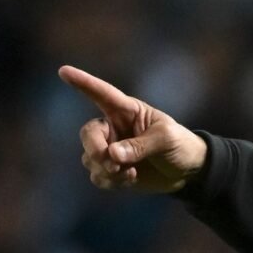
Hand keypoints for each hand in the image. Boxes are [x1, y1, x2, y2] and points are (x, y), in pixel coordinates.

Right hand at [58, 65, 207, 192]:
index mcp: (127, 111)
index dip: (83, 82)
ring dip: (106, 169)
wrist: (189, 171)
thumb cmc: (180, 144)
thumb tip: (112, 155)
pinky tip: (130, 179)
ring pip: (90, 159)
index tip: (64, 71)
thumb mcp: (166, 139)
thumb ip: (140, 146)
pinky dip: (109, 181)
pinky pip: (97, 176)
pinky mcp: (113, 170)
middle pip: (88, 135)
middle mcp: (114, 128)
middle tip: (111, 163)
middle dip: (95, 150)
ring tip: (129, 172)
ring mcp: (111, 150)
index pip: (102, 94)